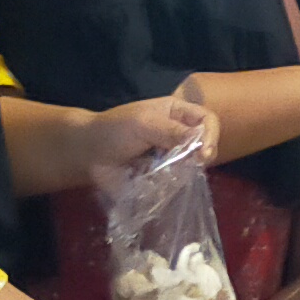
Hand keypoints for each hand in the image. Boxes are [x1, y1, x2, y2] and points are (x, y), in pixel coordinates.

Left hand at [82, 94, 211, 180]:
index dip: (211, 135)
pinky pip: (176, 183)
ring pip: (192, 167)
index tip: (203, 154)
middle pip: (204, 145)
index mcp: (177, 113)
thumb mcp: (143, 123)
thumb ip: (171, 131)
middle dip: (198, 158)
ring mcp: (171, 157)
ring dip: (182, 173)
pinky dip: (170, 186)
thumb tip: (201, 144)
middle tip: (186, 167)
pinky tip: (157, 183)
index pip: (207, 120)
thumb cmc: (114, 130)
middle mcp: (178, 134)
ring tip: (164, 174)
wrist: (88, 153)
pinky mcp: (162, 177)